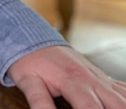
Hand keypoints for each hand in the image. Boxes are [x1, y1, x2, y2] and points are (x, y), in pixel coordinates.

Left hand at [8, 45, 125, 107]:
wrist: (36, 42)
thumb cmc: (31, 62)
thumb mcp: (28, 81)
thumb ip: (39, 100)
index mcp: (74, 80)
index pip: (91, 108)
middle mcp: (93, 79)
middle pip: (117, 104)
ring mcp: (102, 79)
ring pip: (125, 98)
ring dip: (123, 107)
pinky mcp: (105, 80)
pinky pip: (124, 90)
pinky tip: (122, 106)